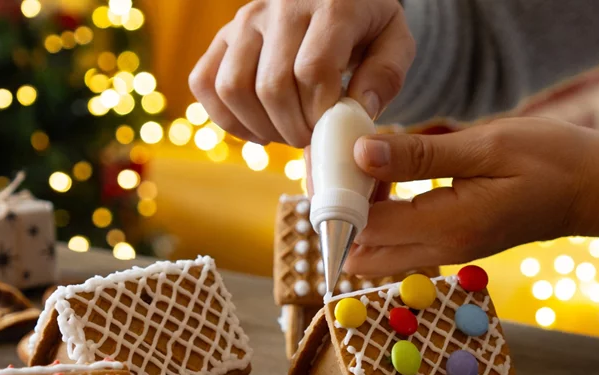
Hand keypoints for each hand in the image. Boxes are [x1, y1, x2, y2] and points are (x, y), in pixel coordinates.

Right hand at [189, 0, 414, 147]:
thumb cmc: (367, 25)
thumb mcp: (394, 41)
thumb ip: (385, 75)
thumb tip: (357, 110)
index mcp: (331, 5)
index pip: (313, 70)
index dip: (320, 113)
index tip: (331, 128)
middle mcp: (281, 7)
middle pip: (272, 86)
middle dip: (293, 128)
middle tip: (310, 137)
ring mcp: (245, 20)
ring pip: (233, 87)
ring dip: (260, 126)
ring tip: (285, 133)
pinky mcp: (223, 36)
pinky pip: (204, 82)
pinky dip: (225, 117)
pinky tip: (256, 128)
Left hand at [345, 117, 598, 275]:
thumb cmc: (554, 161)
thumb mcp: (487, 147)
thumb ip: (420, 157)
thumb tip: (362, 154)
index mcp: (447, 228)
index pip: (365, 228)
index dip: (338, 198)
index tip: (332, 159)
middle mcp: (442, 249)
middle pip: (363, 251)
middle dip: (342, 214)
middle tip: (342, 166)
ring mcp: (449, 249)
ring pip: (380, 248)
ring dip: (363, 211)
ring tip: (369, 160)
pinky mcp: (455, 241)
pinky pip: (403, 237)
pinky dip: (386, 210)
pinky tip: (395, 171)